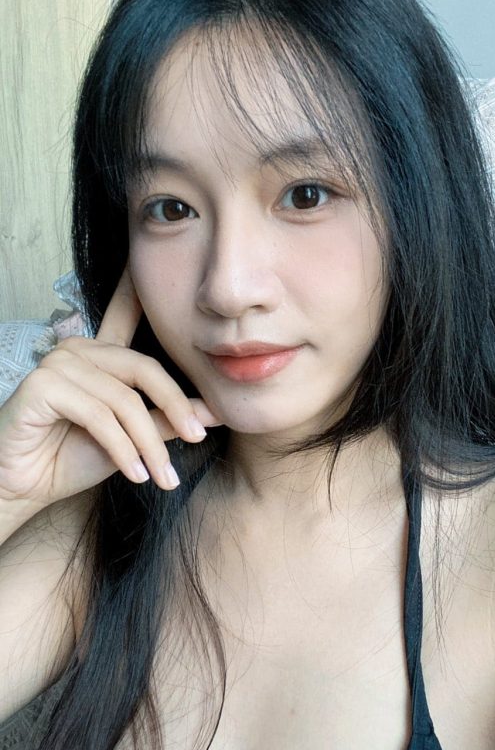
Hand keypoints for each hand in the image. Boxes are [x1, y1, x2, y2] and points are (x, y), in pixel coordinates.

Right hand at [0, 261, 220, 510]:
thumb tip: (216, 412)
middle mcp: (79, 350)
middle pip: (144, 369)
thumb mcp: (133, 439)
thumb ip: (167, 420)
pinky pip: (100, 416)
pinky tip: (134, 474)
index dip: (138, 288)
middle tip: (198, 438)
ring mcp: (57, 363)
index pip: (124, 313)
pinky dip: (123, 450)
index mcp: (99, 354)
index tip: (151, 261)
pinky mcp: (42, 385)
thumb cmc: (71, 459)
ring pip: (125, 401)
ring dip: (149, 444)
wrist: (24, 488)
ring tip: (162, 476)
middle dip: (176, 408)